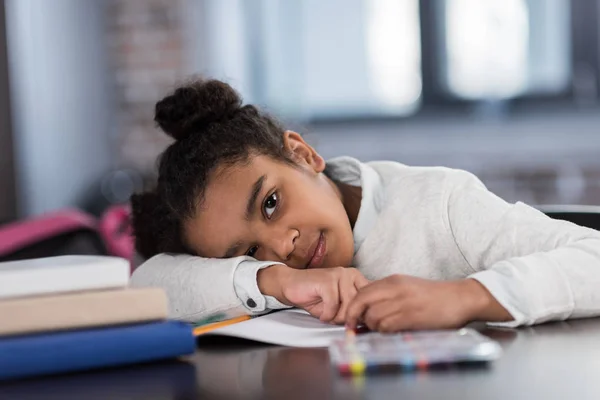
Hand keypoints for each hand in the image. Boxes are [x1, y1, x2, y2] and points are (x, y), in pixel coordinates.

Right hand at [258, 265, 368, 323]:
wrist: (291, 285)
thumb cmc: (316, 297)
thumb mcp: (340, 305)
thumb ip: (354, 308)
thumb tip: (366, 321)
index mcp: (357, 278)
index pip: (369, 301)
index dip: (361, 315)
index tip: (351, 322)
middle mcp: (351, 274)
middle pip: (359, 306)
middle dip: (346, 318)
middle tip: (334, 319)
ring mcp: (339, 275)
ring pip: (348, 306)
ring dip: (336, 317)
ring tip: (327, 315)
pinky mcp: (327, 280)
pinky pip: (333, 305)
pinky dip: (326, 315)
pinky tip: (321, 314)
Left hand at [345, 275, 511, 331]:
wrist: (460, 298)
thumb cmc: (433, 296)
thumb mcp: (406, 287)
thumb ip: (387, 295)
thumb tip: (366, 310)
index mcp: (393, 280)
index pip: (361, 291)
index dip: (352, 307)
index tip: (350, 319)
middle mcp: (395, 288)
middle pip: (362, 302)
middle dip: (355, 317)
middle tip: (356, 328)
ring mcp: (403, 302)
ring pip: (372, 316)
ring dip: (372, 327)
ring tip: (381, 329)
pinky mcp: (412, 316)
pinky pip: (387, 325)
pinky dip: (384, 331)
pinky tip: (392, 331)